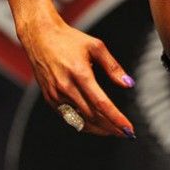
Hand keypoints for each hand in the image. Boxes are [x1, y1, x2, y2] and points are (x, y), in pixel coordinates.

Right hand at [19, 15, 135, 137]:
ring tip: (113, 131)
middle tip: (125, 132)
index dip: (116, 118)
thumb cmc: (70, 39)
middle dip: (111, 127)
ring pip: (80, 120)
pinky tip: (95, 124)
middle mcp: (66, 87)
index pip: (101, 103)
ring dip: (98, 129)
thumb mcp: (96, 46)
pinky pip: (68, 117)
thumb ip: (113, 67)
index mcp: (80, 73)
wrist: (41, 37)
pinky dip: (83, 123)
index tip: (128, 129)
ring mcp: (56, 95)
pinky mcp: (50, 98)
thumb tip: (128, 84)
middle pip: (92, 116)